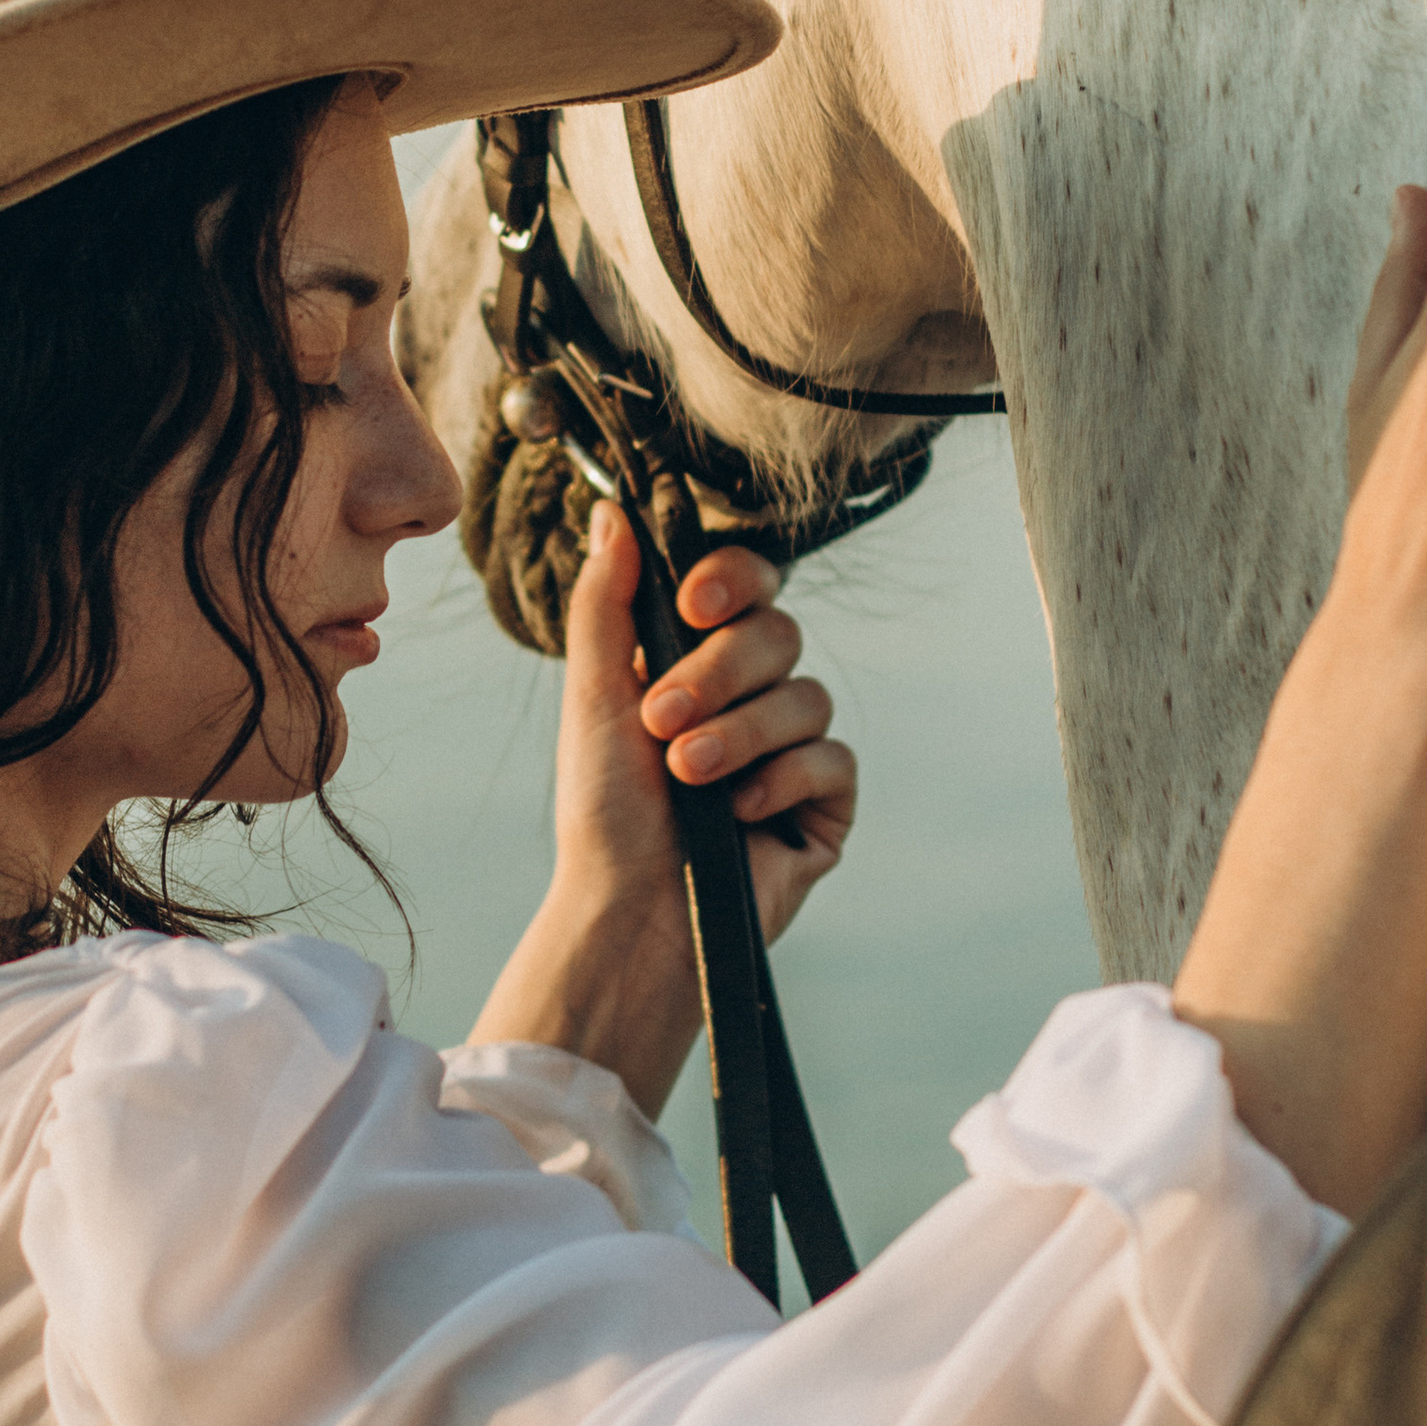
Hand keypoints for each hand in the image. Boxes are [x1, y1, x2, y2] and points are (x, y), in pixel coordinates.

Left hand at [565, 507, 854, 943]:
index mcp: (698, 661)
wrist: (630, 912)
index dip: (732, 578)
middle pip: (778, 633)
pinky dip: (782, 778)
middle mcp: (752, 698)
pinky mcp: (824, 807)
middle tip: (662, 720)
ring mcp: (792, 751)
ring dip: (740, 733)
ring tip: (688, 776)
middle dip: (719, 673)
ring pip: (806, 695)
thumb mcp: (594, 697)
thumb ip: (605, 602)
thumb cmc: (604, 813)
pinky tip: (740, 812)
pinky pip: (832, 759)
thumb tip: (611, 513)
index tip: (693, 602)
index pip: (744, 585)